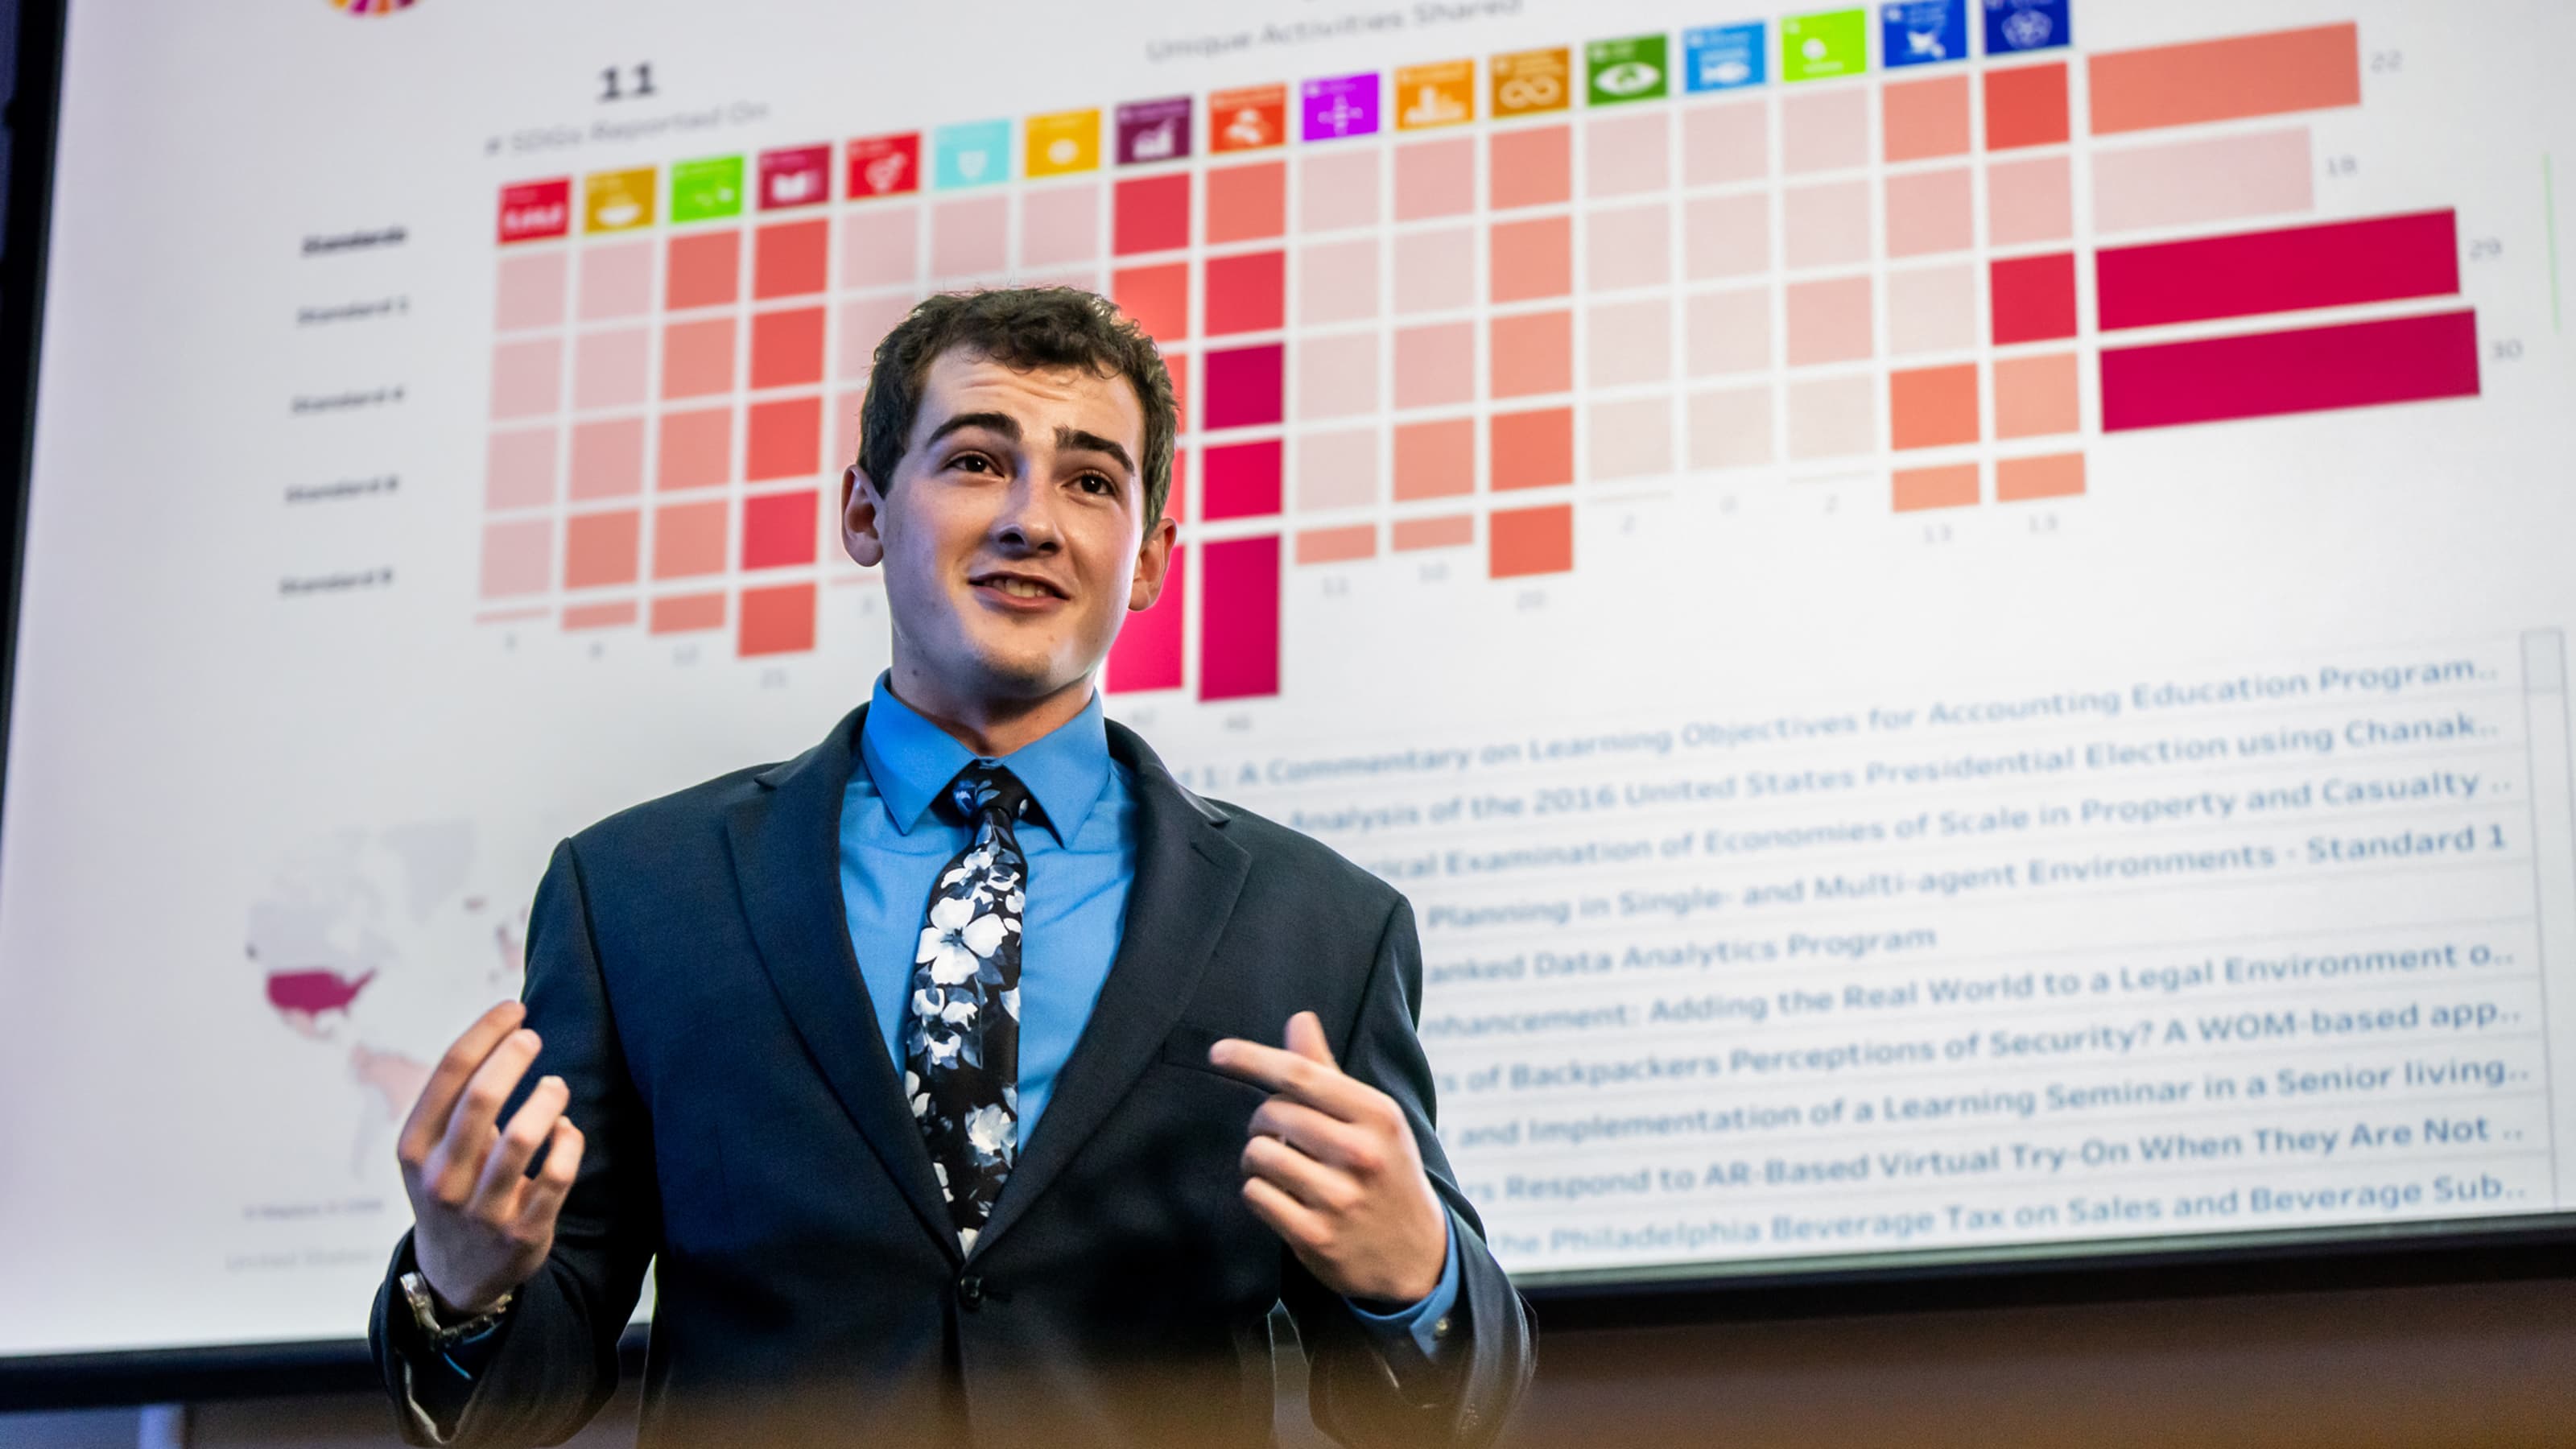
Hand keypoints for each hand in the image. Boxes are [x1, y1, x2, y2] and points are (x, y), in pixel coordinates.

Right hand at [395, 1001, 583, 1317]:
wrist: (454, 1275)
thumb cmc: (451, 1186)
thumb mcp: (430, 1149)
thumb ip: (456, 1098)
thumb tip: (505, 1025)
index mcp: (414, 1148)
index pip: (449, 1073)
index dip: (485, 1031)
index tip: (514, 1007)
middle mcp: (443, 1178)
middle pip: (482, 1099)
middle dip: (514, 1056)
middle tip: (533, 1036)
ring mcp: (482, 1209)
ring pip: (523, 1138)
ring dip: (547, 1099)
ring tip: (555, 1086)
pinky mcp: (523, 1233)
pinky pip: (556, 1176)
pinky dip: (569, 1143)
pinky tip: (567, 1129)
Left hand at [1210, 1011, 1448, 1303]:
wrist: (1417, 1255)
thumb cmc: (1387, 1172)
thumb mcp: (1374, 1120)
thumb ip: (1329, 1073)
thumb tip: (1299, 1020)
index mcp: (1377, 1114)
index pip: (1301, 1075)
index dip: (1252, 1058)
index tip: (1217, 1052)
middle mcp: (1361, 1153)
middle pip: (1273, 1113)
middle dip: (1263, 1121)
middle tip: (1281, 1136)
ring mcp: (1339, 1198)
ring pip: (1258, 1154)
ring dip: (1257, 1159)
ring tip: (1282, 1168)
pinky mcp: (1316, 1237)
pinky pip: (1255, 1195)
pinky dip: (1259, 1192)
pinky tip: (1283, 1198)